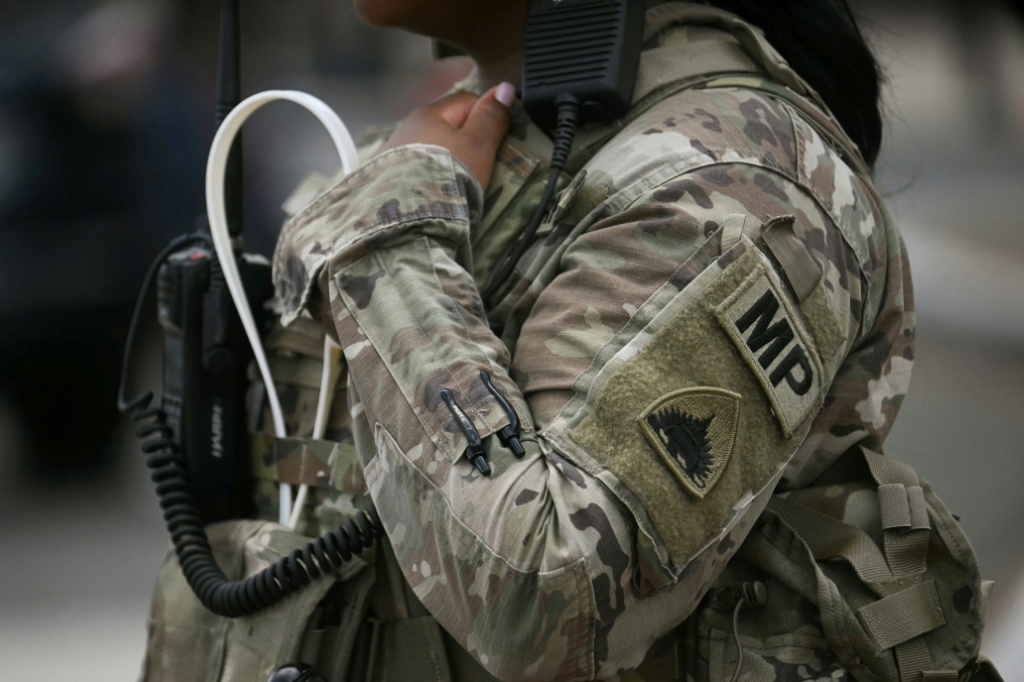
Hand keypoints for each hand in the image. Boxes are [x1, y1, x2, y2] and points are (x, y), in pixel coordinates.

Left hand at [383, 82, 515, 187]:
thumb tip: (506, 86)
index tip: (496, 142)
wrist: (404, 217)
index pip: (468, 101)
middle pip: (446, 124)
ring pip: (431, 146)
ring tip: (455, 182)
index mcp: (431, 112)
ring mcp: (394, 151)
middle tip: (478, 166)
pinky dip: (428, 174)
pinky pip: (416, 166)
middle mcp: (408, 125)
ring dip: (446, 158)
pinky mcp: (386, 175)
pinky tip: (433, 190)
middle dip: (465, 139)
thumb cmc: (447, 176)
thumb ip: (491, 117)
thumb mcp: (477, 146)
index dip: (487, 117)